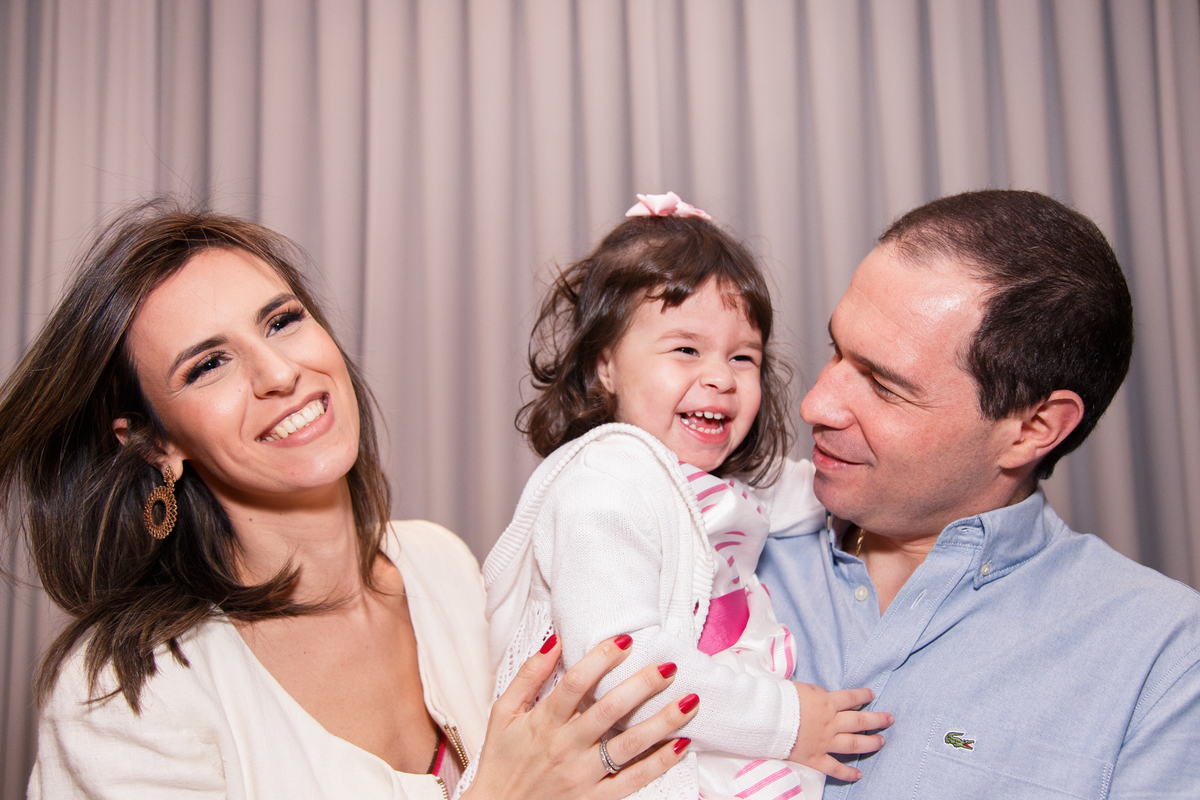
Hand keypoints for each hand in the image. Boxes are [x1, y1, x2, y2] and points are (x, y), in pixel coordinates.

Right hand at [462, 634, 699, 799]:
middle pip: (609, 710)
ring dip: (662, 722)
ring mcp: (582, 776)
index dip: (601, 658)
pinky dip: (659, 764)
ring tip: (689, 701)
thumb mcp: (503, 713)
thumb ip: (528, 676)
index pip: (575, 683)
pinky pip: (632, 780)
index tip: (625, 640)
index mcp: (543, 723)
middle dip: (642, 685)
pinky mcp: (594, 799)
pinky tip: (680, 744)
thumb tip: (555, 641)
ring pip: (629, 745)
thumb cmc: (501, 761)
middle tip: (668, 666)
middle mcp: (565, 748)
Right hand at [788, 683, 891, 781]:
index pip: (850, 698)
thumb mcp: (801, 688)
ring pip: (853, 743)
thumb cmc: (781, 700)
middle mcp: (830, 723)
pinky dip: (847, 773)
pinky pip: (835, 768)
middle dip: (876, 719)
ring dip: (870, 743)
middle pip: (859, 721)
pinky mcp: (815, 758)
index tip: (872, 695)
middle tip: (889, 719)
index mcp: (826, 703)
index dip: (863, 696)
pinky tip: (859, 775)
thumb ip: (817, 693)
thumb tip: (826, 697)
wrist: (766, 719)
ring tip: (881, 742)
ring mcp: (824, 742)